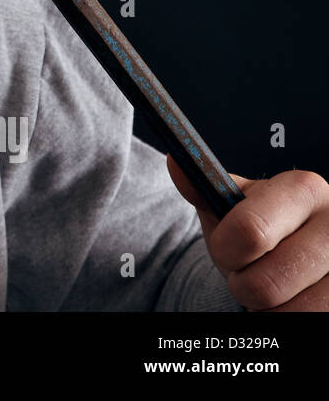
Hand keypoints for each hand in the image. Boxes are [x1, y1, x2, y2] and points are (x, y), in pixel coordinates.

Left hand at [167, 155, 328, 310]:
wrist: (290, 253)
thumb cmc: (254, 226)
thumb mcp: (229, 206)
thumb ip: (203, 189)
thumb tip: (176, 162)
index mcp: (303, 189)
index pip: (250, 231)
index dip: (225, 251)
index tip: (226, 251)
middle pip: (265, 283)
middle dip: (243, 285)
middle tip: (247, 273)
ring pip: (291, 311)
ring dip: (267, 307)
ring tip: (272, 286)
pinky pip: (310, 322)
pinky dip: (289, 317)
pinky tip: (292, 298)